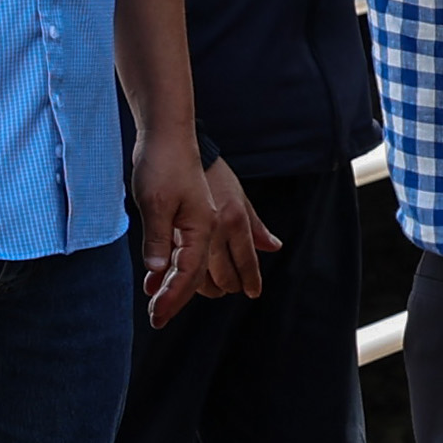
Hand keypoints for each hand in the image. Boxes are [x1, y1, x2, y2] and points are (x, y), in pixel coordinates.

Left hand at [136, 145, 275, 317]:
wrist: (167, 133)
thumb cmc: (161, 164)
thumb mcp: (154, 203)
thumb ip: (158, 239)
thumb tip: (159, 272)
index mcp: (205, 226)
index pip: (190, 273)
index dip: (173, 297)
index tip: (157, 315)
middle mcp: (210, 228)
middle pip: (200, 276)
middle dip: (178, 298)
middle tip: (156, 319)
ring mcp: (204, 222)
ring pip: (197, 266)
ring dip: (178, 286)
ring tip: (157, 304)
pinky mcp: (192, 217)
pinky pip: (189, 251)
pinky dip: (175, 269)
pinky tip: (156, 279)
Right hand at [184, 157, 277, 304]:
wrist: (175, 150)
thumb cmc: (210, 174)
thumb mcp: (238, 196)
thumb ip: (255, 226)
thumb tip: (275, 246)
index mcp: (234, 220)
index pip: (246, 262)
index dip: (251, 280)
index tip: (253, 292)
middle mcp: (216, 230)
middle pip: (224, 277)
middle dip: (226, 287)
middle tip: (228, 289)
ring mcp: (190, 233)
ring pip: (199, 278)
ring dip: (203, 288)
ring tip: (208, 287)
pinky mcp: (168, 234)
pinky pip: (176, 267)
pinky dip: (178, 278)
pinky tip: (178, 279)